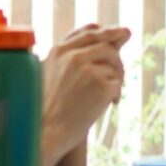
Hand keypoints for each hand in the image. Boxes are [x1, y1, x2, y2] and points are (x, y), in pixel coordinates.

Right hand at [41, 24, 131, 165]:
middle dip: (116, 59)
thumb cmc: (46, 108)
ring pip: (115, 66)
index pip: (89, 31)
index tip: (121, 33)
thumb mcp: (51, 74)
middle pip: (107, 47)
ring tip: (107, 96)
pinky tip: (109, 104)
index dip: (107, 32)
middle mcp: (74, 56)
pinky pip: (118, 84)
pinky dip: (116, 94)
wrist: (44, 134)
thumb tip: (117, 35)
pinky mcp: (102, 86)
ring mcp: (88, 70)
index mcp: (58, 51)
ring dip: (116, 79)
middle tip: (120, 72)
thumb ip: (75, 56)